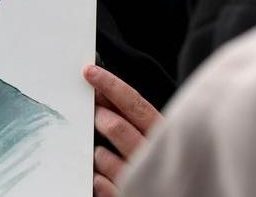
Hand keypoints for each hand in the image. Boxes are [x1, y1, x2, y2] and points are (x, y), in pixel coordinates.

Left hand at [83, 64, 162, 196]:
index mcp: (166, 136)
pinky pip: (99, 183)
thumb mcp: (160, 137)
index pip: (135, 104)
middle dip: (100, 117)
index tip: (89, 72)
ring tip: (104, 154)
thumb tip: (105, 95)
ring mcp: (140, 180)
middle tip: (94, 116)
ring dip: (97, 152)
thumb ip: (137, 119)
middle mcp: (154, 157)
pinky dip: (97, 177)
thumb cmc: (166, 166)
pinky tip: (102, 176)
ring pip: (102, 155)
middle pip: (116, 127)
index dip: (111, 85)